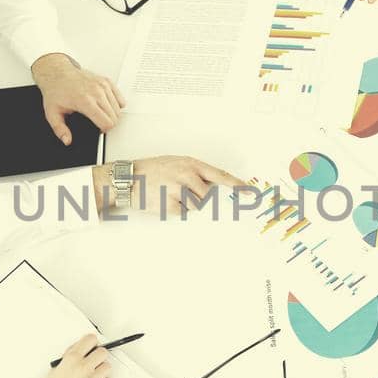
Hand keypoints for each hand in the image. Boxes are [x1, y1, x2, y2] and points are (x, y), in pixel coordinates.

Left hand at [31, 53, 125, 143]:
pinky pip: (120, 97)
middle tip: (98, 122)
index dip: (104, 130)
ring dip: (112, 114)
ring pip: (119, 108)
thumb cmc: (57, 91)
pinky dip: (116, 103)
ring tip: (101, 113)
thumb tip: (67, 140)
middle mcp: (96, 92)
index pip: (107, 122)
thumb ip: (60, 130)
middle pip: (115, 117)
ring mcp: (102, 85)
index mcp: (85, 101)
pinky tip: (106, 104)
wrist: (58, 74)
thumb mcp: (53, 113)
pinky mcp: (106, 81)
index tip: (98, 129)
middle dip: (108, 123)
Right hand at [38, 334, 114, 377]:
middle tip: (94, 364)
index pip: (91, 339)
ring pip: (107, 367)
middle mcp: (83, 366)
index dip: (92, 343)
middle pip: (103, 352)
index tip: (92, 347)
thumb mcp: (55, 369)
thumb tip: (81, 348)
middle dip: (99, 357)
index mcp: (71, 358)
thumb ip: (69, 357)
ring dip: (102, 371)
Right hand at [95, 155, 244, 214]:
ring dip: (184, 204)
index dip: (236, 185)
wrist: (128, 179)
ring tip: (167, 194)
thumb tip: (211, 189)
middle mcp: (187, 175)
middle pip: (206, 196)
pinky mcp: (170, 204)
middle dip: (196, 198)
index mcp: (191, 164)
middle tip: (178, 191)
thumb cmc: (152, 171)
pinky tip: (162, 200)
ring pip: (195, 206)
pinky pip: (181, 213)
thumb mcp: (176, 164)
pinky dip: (173, 210)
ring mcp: (179, 190)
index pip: (220, 175)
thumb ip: (194, 174)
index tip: (250, 192)